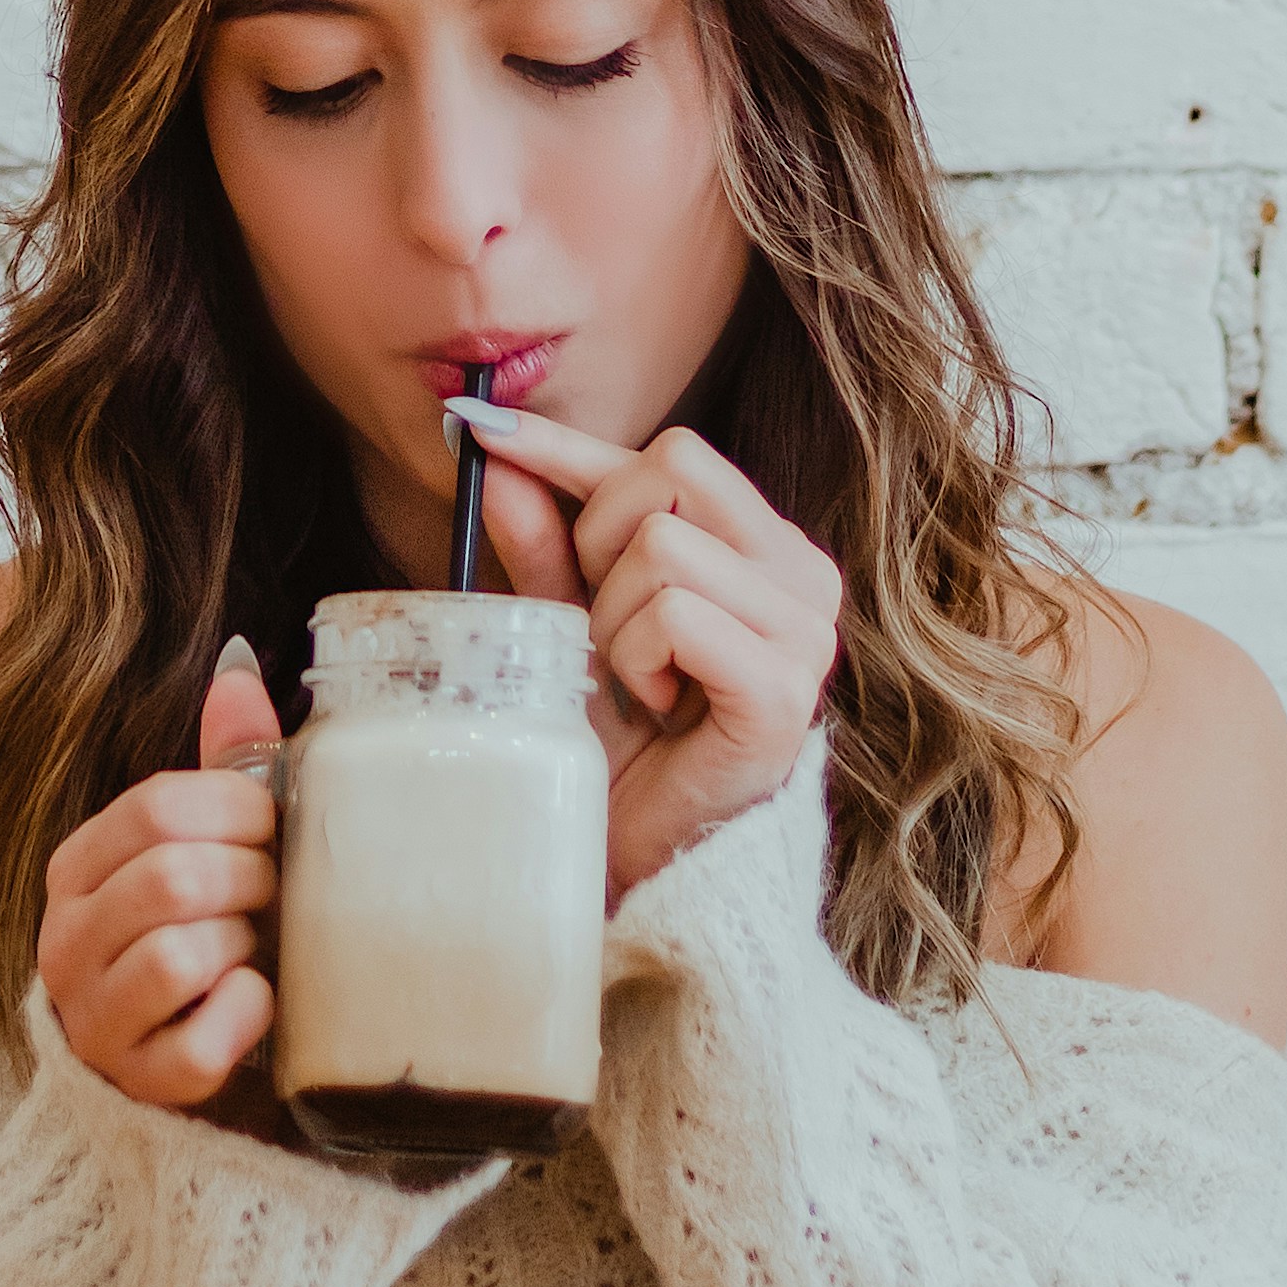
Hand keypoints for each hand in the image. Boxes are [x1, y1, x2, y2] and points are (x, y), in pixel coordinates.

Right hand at [38, 638, 283, 1108]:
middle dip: (249, 880)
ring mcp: (94, 1020)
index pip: (155, 807)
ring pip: (179, 957)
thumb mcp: (203, 844)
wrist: (183, 1053)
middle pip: (172, 877)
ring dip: (243, 948)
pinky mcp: (136, 1084)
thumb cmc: (201, 931)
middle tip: (271, 894)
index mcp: (77, 867)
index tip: (270, 828)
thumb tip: (237, 666)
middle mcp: (66, 942)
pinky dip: (246, 1018)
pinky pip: (200, 1043)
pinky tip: (253, 1006)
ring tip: (254, 949)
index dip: (237, 808)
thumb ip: (222, 764)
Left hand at [452, 405, 841, 901]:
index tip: (482, 429)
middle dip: (600, 549)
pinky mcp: (784, 689)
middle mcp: (802, 573)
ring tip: (636, 682)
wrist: (651, 857)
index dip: (568, 445)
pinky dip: (638, 660)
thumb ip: (546, 544)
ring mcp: (804, 630)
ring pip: (662, 549)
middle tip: (610, 635)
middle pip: (667, 477)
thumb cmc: (625, 740)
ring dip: (615, 622)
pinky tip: (655, 706)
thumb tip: (494, 459)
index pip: (670, 455)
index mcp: (765, 545)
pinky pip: (675, 617)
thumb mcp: (573, 624)